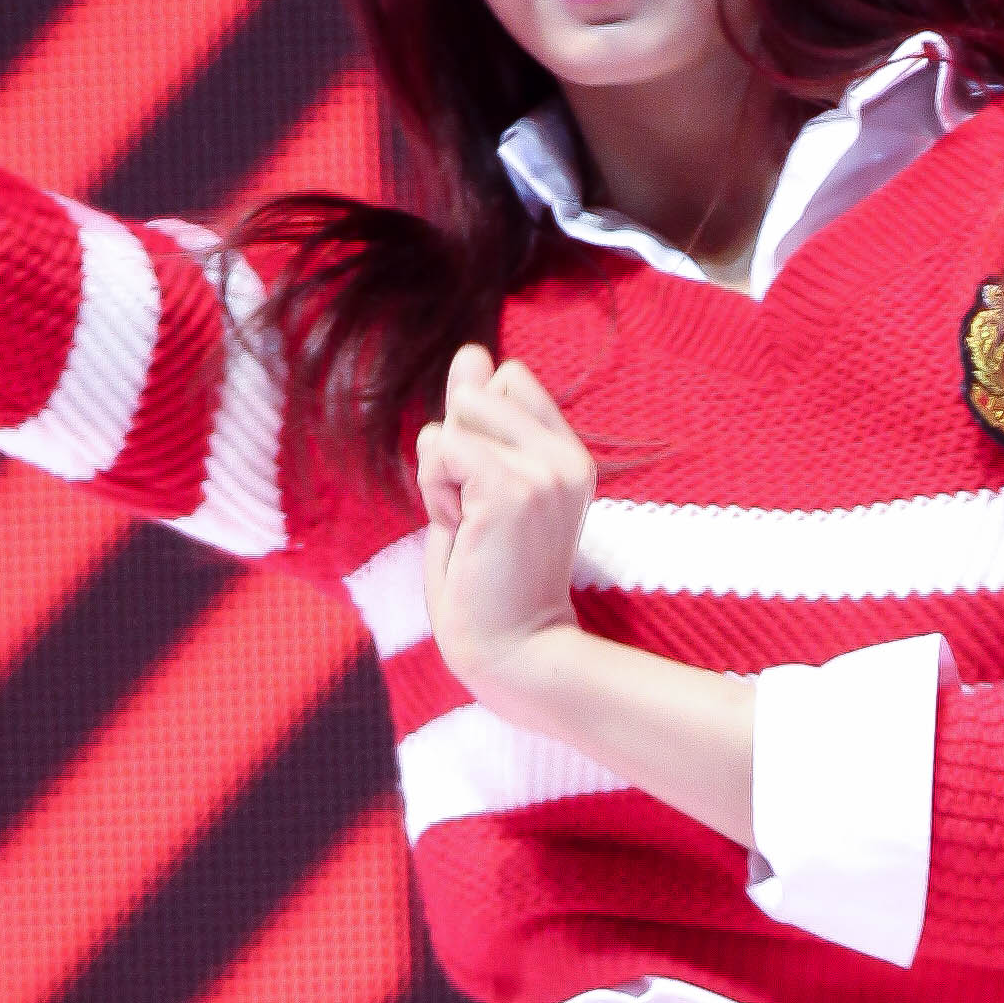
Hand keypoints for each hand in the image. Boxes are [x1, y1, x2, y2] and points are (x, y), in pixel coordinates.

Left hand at [416, 345, 595, 712]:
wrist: (512, 651)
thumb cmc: (491, 584)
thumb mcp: (481, 488)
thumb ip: (478, 422)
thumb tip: (471, 350)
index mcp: (569, 455)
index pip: (509, 379)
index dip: (476, 426)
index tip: (485, 493)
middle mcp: (567, 457)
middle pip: (480, 388)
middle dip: (453, 445)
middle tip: (473, 512)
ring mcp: (545, 471)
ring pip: (456, 417)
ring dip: (438, 471)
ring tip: (468, 525)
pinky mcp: (513, 490)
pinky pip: (444, 448)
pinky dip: (434, 489)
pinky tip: (459, 529)